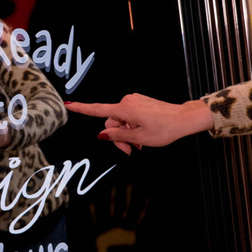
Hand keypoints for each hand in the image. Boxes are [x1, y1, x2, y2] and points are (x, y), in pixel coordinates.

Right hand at [65, 94, 214, 154]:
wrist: (183, 118)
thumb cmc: (165, 128)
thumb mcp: (140, 137)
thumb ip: (118, 136)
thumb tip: (102, 134)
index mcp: (125, 110)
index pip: (98, 110)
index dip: (82, 108)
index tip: (68, 104)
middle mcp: (127, 102)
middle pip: (111, 122)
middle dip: (118, 137)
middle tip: (131, 150)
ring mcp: (134, 101)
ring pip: (120, 121)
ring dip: (126, 134)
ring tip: (140, 144)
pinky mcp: (139, 103)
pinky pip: (129, 116)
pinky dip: (132, 127)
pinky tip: (143, 135)